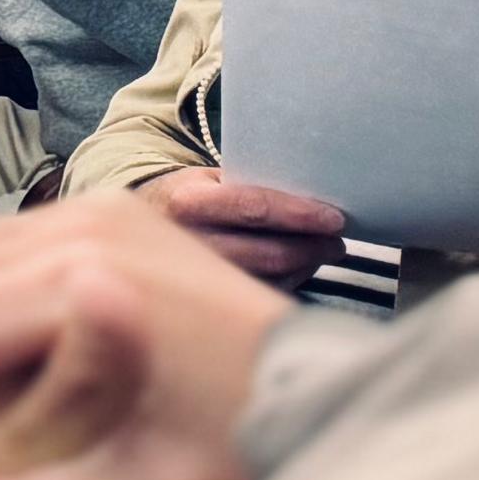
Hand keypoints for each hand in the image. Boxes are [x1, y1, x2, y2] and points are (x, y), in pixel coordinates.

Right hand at [145, 164, 351, 289]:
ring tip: (324, 252)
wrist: (142, 228)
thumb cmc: (191, 198)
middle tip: (337, 242)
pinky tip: (300, 269)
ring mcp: (194, 278)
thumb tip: (312, 197)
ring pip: (267, 279)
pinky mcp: (205, 299)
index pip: (253, 208)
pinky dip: (289, 282)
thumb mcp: (208, 180)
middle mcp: (187, 243)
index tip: (334, 219)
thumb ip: (248, 186)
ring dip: (305, 266)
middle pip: (266, 252)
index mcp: (188, 202)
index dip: (298, 214)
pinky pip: (259, 295)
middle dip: (312, 247)